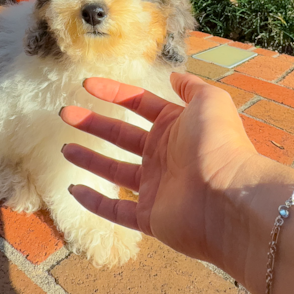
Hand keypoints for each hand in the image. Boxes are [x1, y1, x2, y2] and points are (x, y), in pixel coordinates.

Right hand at [59, 72, 273, 265]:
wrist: (228, 198)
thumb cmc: (219, 145)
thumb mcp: (210, 101)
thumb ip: (191, 87)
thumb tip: (175, 77)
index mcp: (176, 127)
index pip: (139, 104)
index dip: (113, 92)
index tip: (86, 84)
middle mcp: (164, 156)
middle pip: (121, 135)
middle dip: (93, 123)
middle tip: (65, 113)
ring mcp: (155, 187)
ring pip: (114, 171)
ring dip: (89, 159)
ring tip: (65, 147)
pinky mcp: (149, 217)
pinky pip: (115, 210)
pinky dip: (94, 202)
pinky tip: (75, 189)